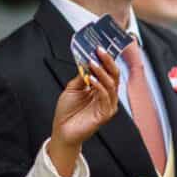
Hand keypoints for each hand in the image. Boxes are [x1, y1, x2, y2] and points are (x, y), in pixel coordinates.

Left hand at [48, 48, 119, 175]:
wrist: (62, 130)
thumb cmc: (67, 111)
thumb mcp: (72, 88)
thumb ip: (81, 76)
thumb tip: (87, 62)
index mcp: (101, 89)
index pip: (108, 71)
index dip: (106, 59)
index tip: (100, 46)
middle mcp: (107, 96)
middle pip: (113, 76)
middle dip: (107, 61)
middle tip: (100, 50)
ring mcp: (107, 105)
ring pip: (111, 85)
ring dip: (102, 72)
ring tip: (93, 62)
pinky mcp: (105, 115)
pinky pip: (105, 97)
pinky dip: (100, 87)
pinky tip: (91, 80)